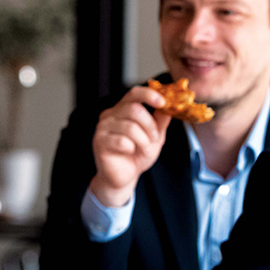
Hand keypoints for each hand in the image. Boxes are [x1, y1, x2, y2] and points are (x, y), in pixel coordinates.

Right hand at [90, 86, 170, 206]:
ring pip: (130, 126)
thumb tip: (171, 105)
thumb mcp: (155, 136)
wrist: (125, 176)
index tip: (163, 102)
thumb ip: (161, 120)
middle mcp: (110, 114)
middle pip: (134, 109)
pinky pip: (121, 140)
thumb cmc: (137, 155)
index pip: (134, 93)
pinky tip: (129, 152)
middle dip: (150, 126)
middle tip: (155, 138)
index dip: (149, 95)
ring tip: (143, 149)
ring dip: (143, 140)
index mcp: (122, 109)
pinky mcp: (99, 141)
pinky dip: (131, 148)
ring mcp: (102, 127)